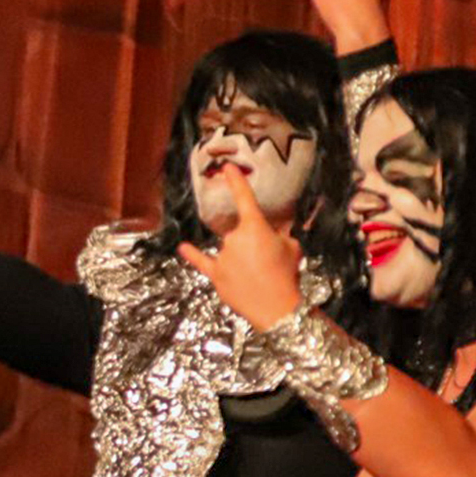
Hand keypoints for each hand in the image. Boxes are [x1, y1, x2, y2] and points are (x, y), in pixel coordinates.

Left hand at [178, 166, 303, 328]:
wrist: (276, 308)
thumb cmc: (287, 274)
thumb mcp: (292, 247)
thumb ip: (281, 233)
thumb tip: (277, 230)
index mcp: (255, 227)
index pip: (245, 198)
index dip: (236, 182)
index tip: (226, 168)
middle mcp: (234, 238)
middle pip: (241, 234)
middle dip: (255, 246)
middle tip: (269, 264)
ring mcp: (222, 257)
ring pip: (230, 250)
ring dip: (242, 259)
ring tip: (258, 277)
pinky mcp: (215, 275)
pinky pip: (202, 261)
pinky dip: (192, 254)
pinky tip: (183, 247)